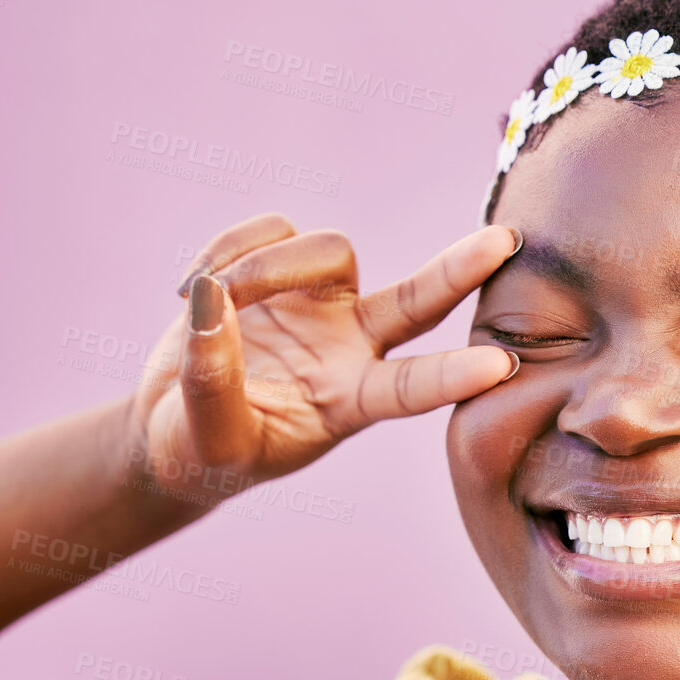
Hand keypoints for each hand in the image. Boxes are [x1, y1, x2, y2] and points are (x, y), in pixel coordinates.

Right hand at [124, 213, 519, 503]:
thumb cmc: (200, 449)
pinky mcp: (285, 269)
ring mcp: (323, 304)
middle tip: (507, 241)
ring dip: (262, 266)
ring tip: (206, 298)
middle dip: (459, 271)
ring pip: (328, 250)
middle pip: (418, 301)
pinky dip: (224, 250)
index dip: (454, 377)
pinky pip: (272, 230)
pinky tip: (190, 290)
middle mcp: (352, 346)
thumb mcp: (206, 437)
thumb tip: (211, 302)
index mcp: (351, 401)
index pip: (412, 388)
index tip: (502, 367)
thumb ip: (211, 381)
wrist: (172, 420)